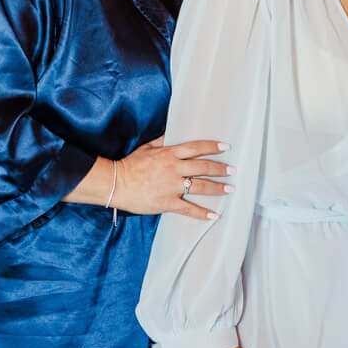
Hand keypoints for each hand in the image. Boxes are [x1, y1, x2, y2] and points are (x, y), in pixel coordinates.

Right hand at [113, 138, 231, 218]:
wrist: (115, 184)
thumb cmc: (129, 165)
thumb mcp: (146, 148)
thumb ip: (162, 141)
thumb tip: (172, 132)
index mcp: (169, 154)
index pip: (196, 148)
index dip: (212, 147)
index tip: (225, 147)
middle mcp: (174, 169)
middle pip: (203, 167)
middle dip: (220, 169)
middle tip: (232, 170)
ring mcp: (171, 187)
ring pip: (200, 187)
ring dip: (217, 188)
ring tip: (229, 189)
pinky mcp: (167, 203)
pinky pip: (188, 208)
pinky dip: (202, 213)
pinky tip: (214, 216)